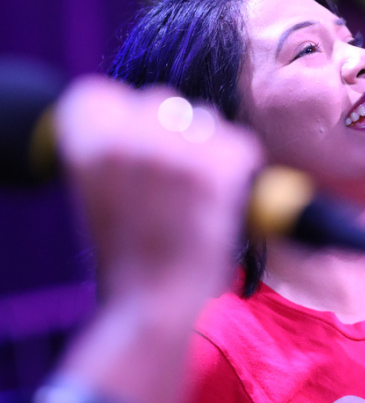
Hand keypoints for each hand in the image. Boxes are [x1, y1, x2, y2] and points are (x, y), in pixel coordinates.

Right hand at [54, 77, 261, 315]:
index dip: (119, 115)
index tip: (130, 141)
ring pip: (204, 117)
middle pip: (159, 100)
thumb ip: (112, 150)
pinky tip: (224, 197)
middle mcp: (127, 138)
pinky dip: (239, 165)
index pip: (99, 94)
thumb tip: (148, 114)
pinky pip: (240, 143)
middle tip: (174, 178)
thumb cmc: (124, 260)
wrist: (152, 308)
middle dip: (169, 129)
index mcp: (86, 144)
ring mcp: (175, 152)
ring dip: (206, 145)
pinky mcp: (217, 169)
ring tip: (198, 193)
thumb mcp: (94, 196)